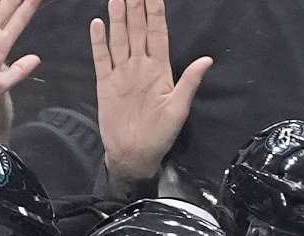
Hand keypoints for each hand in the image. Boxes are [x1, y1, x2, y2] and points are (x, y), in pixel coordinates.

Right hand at [90, 0, 212, 189]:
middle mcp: (140, 65)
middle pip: (137, 29)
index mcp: (159, 69)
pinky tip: (97, 23)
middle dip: (135, 6)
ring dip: (118, 17)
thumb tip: (207, 60)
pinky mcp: (106, 83)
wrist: (134, 154)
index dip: (155, 11)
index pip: (158, 33)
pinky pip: (101, 58)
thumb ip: (189, 82)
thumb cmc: (161, 135)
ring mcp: (122, 72)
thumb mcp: (179, 109)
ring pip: (119, 38)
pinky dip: (99, 41)